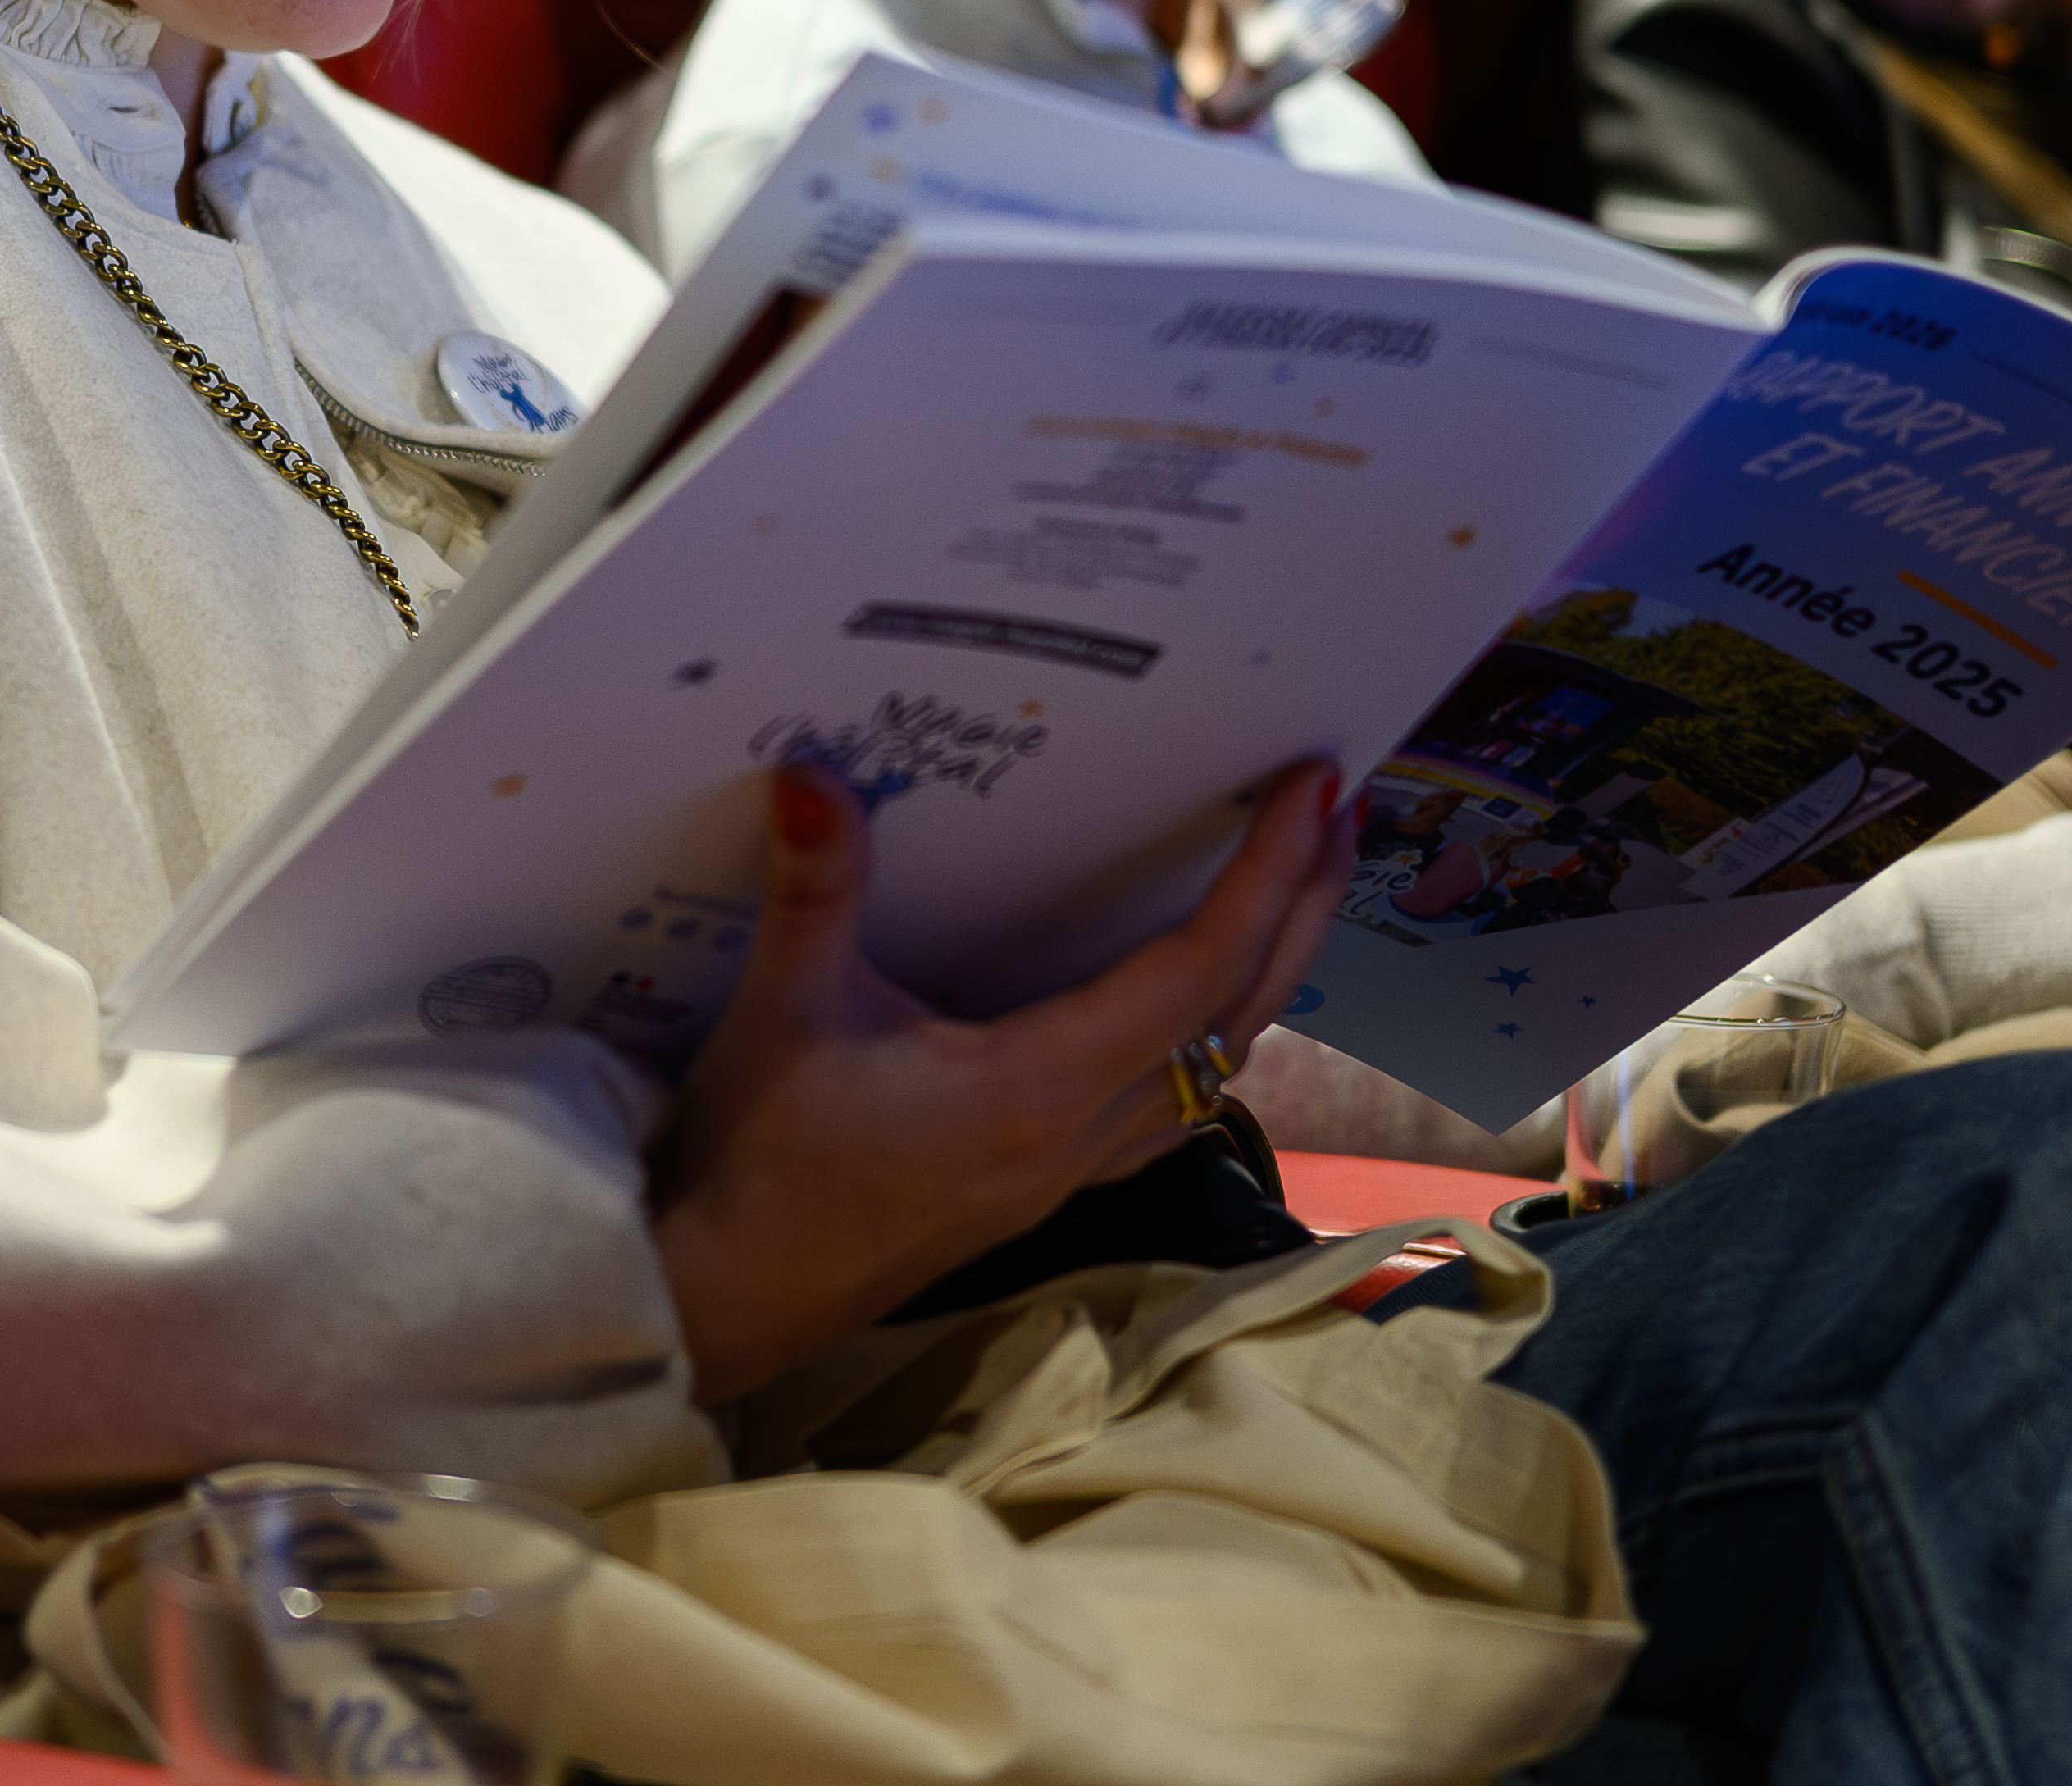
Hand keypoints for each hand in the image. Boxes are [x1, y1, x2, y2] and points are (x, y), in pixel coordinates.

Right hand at [652, 754, 1354, 1404]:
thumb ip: (813, 891)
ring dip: (1267, 973)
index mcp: (1035, 1085)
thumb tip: (816, 776)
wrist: (728, 1296)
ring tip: (1294, 889)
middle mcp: (1078, 1132)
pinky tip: (1203, 1005)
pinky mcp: (1048, 1184)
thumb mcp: (778, 1014)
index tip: (1312, 793)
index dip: (1265, 875)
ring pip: (1214, 1065)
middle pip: (1235, 1013)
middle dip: (1300, 908)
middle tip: (1342, 810)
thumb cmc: (757, 1166)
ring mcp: (1071, 1168)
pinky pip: (1170, 1106)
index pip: (1190, 967)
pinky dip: (1210, 1036)